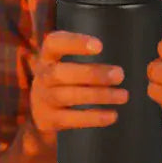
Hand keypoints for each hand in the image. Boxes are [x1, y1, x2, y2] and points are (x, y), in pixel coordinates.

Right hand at [25, 31, 128, 154]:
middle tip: (120, 75)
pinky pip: (71, 119)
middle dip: (92, 74)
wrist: (39, 111)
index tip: (99, 46)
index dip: (74, 43)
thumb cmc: (63, 80)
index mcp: (47, 56)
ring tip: (123, 95)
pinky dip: (93, 117)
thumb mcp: (64, 62)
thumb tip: (121, 56)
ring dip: (98, 96)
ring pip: (68, 96)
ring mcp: (44, 99)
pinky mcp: (50, 120)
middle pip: (61, 73)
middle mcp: (42, 76)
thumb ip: (84, 55)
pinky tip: (112, 115)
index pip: (54, 43)